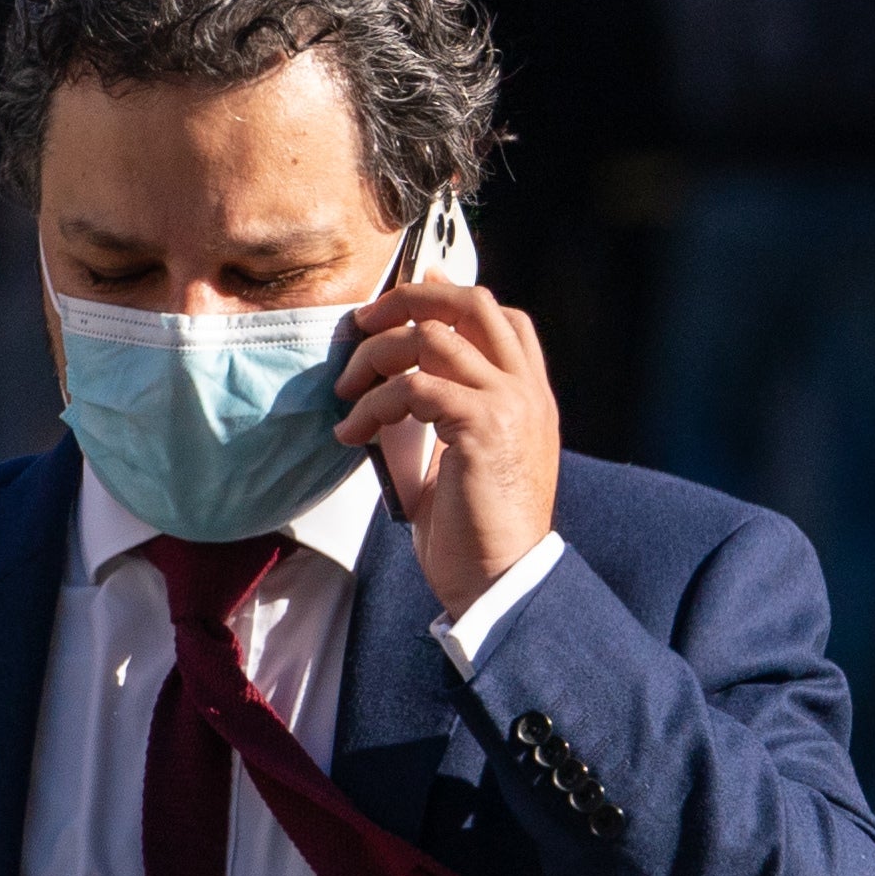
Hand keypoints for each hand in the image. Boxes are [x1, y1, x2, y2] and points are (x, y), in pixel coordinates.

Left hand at [334, 277, 561, 618]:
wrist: (502, 580)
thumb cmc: (477, 534)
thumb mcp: (460, 461)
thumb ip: (442, 416)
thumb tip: (395, 387)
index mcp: (528, 395)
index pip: (500, 317)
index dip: (450, 294)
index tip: (406, 295)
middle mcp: (525, 390)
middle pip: (470, 304)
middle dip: (408, 299)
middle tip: (363, 323)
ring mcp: (509, 403)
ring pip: (432, 339)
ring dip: (375, 357)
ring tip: (346, 391)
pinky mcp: (482, 427)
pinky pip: (413, 389)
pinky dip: (372, 406)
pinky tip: (352, 433)